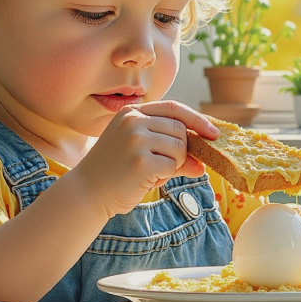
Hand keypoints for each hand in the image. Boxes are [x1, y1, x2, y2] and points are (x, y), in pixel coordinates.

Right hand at [73, 100, 218, 216]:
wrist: (87, 193)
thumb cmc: (116, 173)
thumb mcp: (144, 155)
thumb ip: (173, 154)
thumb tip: (202, 164)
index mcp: (131, 112)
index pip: (174, 108)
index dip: (197, 119)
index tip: (213, 133)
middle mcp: (133, 121)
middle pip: (180, 130)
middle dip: (181, 151)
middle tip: (162, 166)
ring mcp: (135, 139)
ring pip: (180, 148)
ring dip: (172, 165)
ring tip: (149, 172)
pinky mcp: (140, 160)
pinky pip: (172, 166)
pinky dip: (164, 176)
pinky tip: (145, 179)